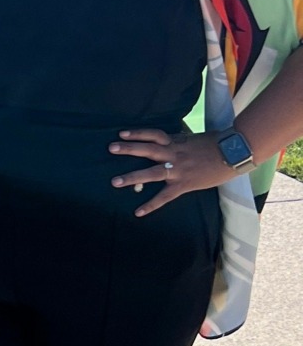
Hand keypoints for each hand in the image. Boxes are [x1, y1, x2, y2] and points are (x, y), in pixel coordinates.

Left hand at [108, 128, 239, 215]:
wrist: (234, 153)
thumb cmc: (218, 144)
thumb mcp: (195, 138)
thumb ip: (180, 141)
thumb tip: (170, 140)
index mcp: (176, 142)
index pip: (153, 134)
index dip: (137, 133)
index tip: (121, 133)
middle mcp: (173, 154)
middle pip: (147, 149)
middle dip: (128, 149)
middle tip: (111, 148)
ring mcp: (177, 169)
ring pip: (151, 172)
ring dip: (132, 177)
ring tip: (115, 182)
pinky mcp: (184, 184)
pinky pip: (164, 197)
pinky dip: (151, 205)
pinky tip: (138, 212)